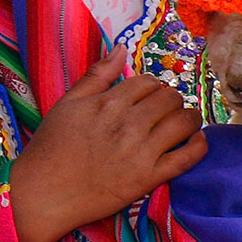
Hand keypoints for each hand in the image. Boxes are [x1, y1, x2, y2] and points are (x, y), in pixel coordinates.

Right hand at [9, 47, 206, 241]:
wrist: (42, 194)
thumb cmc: (51, 147)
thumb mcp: (68, 103)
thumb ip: (97, 75)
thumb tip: (121, 48)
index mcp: (110, 103)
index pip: (149, 83)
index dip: (152, 88)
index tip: (148, 97)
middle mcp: (130, 124)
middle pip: (170, 99)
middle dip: (171, 101)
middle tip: (165, 111)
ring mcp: (142, 152)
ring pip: (184, 122)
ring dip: (188, 119)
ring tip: (182, 123)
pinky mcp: (149, 178)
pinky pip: (187, 158)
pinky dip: (199, 146)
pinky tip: (197, 140)